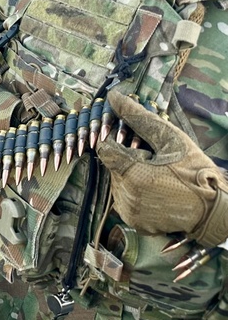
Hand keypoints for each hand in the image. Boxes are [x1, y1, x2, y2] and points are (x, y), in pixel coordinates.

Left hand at [97, 92, 227, 246]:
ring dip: (132, 177)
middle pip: (112, 166)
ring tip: (159, 178)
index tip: (137, 144)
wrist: (214, 210)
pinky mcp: (135, 222)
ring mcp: (129, 211)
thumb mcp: (171, 140)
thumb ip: (139, 118)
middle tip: (155, 163)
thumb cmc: (196, 171)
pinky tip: (157, 191)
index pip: (105, 148)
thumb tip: (113, 97)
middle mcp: (125, 194)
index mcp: (131, 172)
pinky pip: (125, 200)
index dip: (119, 142)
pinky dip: (136, 193)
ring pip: (118, 182)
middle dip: (129, 160)